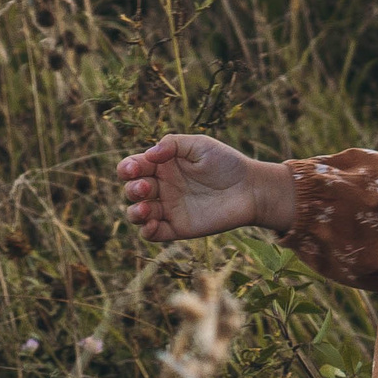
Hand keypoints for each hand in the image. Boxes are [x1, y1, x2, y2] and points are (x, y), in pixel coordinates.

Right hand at [117, 134, 290, 240]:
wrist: (250, 189)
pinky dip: (147, 231)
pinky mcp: (178, 227)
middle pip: (132, 190)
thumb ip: (172, 144)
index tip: (135, 169)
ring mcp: (169, 208)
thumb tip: (149, 155)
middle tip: (145, 188)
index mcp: (162, 166)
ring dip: (135, 212)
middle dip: (132, 189)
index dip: (127, 168)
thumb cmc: (226, 163)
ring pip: (138, 213)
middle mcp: (162, 187)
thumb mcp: (200, 145)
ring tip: (146, 209)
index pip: (133, 167)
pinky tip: (153, 224)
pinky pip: (154, 233)